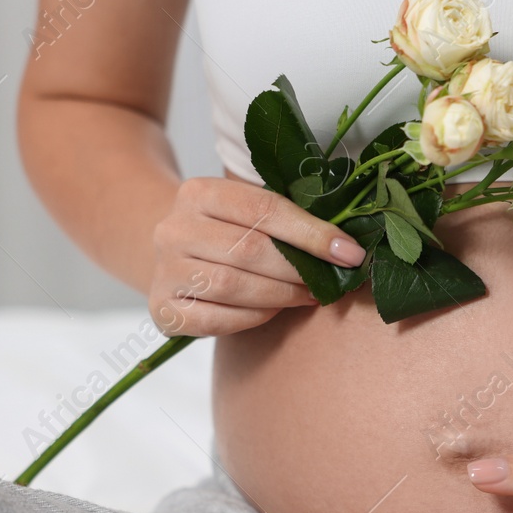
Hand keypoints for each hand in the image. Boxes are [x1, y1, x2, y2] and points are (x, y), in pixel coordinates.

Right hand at [149, 176, 366, 334]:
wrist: (173, 256)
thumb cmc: (227, 232)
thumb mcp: (249, 212)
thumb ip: (289, 221)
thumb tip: (346, 248)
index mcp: (199, 192)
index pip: (265, 209)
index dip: (312, 234)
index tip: (350, 253)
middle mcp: (174, 228)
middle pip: (249, 250)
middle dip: (298, 270)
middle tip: (327, 282)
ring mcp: (164, 270)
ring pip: (233, 287)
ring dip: (281, 296)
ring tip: (306, 296)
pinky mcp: (162, 308)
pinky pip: (217, 320)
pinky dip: (253, 318)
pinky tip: (270, 311)